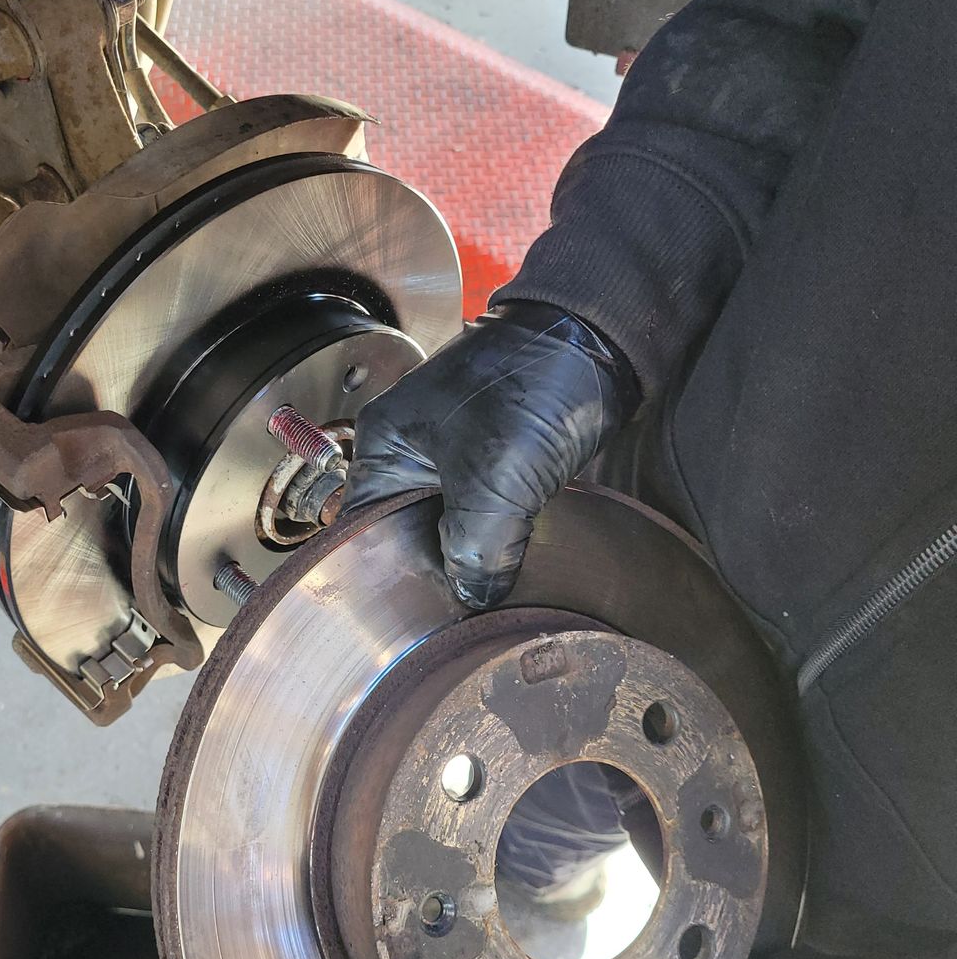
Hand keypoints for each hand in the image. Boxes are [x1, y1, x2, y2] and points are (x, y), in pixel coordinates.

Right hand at [345, 300, 638, 608]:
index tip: (404, 616)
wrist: (597, 342)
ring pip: (452, 528)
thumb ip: (474, 551)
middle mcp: (412, 452)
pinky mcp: (500, 465)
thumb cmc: (530, 385)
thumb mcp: (492, 482)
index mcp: (385, 445)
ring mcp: (457, 459)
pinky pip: (488, 517)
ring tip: (483, 595)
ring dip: (471, 557)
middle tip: (451, 612)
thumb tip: (471, 596)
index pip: (361, 527)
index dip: (382, 573)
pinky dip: (499, 540)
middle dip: (432, 570)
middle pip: (407, 533)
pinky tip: (511, 568)